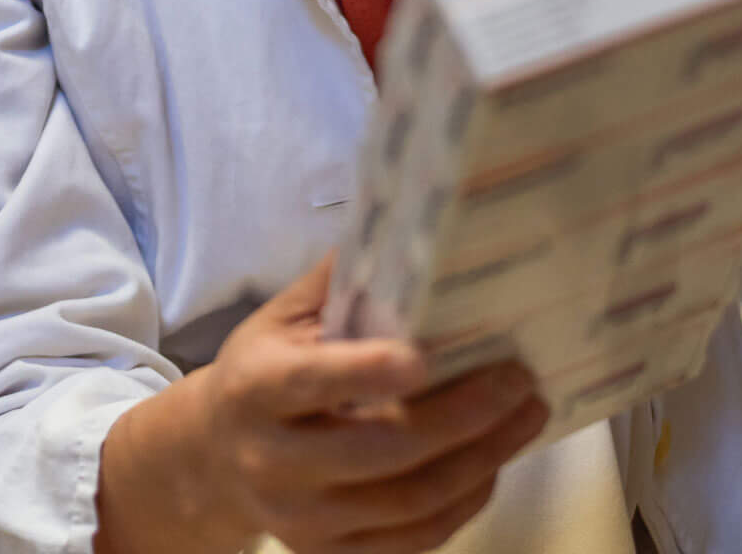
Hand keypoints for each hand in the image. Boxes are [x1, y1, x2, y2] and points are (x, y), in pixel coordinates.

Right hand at [96, 255, 548, 553]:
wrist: (214, 457)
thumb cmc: (264, 368)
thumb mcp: (283, 314)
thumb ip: (341, 277)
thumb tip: (410, 220)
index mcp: (259, 387)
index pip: (315, 381)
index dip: (370, 372)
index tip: (428, 357)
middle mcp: (274, 461)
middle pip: (381, 450)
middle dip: (461, 416)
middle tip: (518, 378)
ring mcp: (302, 519)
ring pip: (408, 503)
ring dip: (480, 460)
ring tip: (527, 415)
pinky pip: (411, 542)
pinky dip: (462, 503)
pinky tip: (493, 462)